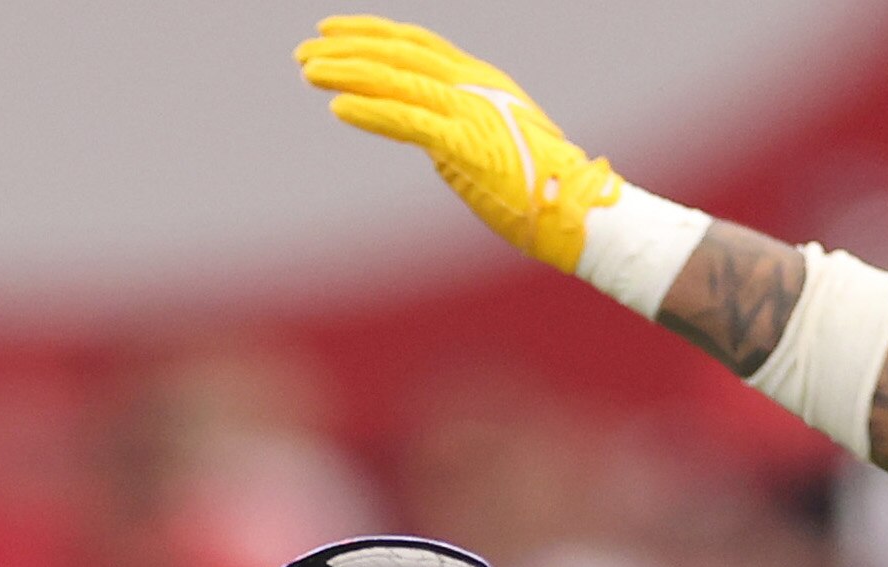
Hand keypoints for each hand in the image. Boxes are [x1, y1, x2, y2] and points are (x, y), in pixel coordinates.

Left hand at [297, 16, 624, 270]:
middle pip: (400, 54)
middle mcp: (475, 87)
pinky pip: (409, 121)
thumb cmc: (545, 188)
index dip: (371, 33)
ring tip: (309, 71)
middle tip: (304, 51)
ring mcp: (472, 113)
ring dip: (348, 74)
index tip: (331, 31)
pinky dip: (372, 111)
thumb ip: (460, 125)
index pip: (417, 43)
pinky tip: (339, 108)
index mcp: (482, 81)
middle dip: (348, 48)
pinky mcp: (467, 146)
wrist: (582, 213)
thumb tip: (426, 130)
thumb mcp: (498, 140)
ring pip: (397, 80)